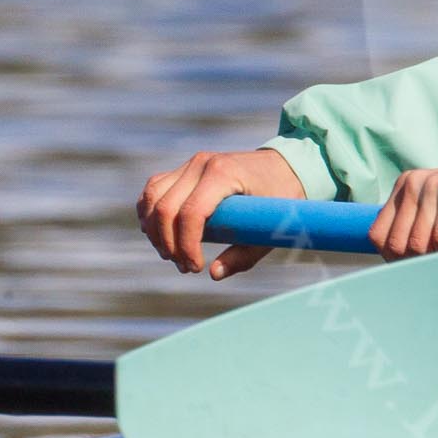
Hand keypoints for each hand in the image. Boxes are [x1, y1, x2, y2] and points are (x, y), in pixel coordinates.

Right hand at [137, 148, 304, 278]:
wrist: (287, 165)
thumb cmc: (282, 197)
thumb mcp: (271, 228)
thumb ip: (244, 255)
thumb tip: (214, 274)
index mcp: (224, 173)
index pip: (190, 213)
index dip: (186, 246)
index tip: (195, 267)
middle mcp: (202, 164)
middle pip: (165, 208)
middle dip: (168, 244)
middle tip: (185, 267)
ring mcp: (192, 163)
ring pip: (152, 197)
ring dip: (154, 231)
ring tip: (171, 255)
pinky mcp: (186, 168)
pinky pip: (154, 190)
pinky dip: (150, 213)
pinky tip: (160, 235)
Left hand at [368, 159, 437, 259]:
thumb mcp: (436, 207)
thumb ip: (415, 223)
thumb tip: (393, 260)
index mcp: (404, 185)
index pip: (377, 234)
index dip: (391, 259)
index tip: (411, 269)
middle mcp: (413, 182)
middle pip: (396, 242)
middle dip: (412, 263)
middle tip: (431, 272)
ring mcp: (432, 185)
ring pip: (418, 243)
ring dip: (432, 260)